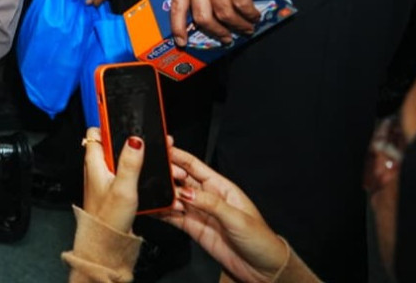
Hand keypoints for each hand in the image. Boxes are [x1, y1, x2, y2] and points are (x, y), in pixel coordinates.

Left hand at [82, 127, 144, 234]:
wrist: (106, 241)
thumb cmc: (109, 217)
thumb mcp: (123, 187)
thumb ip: (129, 162)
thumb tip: (135, 140)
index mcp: (95, 162)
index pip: (96, 132)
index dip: (108, 123)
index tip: (121, 115)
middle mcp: (97, 167)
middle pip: (111, 143)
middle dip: (129, 140)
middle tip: (147, 139)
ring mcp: (104, 177)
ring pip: (119, 157)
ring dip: (134, 155)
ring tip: (152, 154)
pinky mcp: (112, 188)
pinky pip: (123, 170)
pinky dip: (134, 168)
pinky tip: (146, 173)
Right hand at [157, 147, 288, 282]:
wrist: (261, 268)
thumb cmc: (260, 239)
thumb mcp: (237, 218)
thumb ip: (210, 204)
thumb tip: (186, 193)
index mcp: (220, 187)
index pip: (194, 166)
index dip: (178, 155)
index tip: (163, 147)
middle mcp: (207, 197)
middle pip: (181, 179)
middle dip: (168, 175)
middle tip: (159, 177)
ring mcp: (199, 212)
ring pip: (174, 198)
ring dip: (164, 196)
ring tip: (158, 196)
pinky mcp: (193, 228)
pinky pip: (172, 217)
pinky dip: (161, 212)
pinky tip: (154, 209)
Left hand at [171, 0, 258, 44]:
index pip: (177, 8)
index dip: (179, 28)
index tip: (182, 42)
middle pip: (203, 17)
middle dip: (216, 32)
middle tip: (226, 38)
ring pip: (224, 13)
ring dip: (237, 25)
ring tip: (246, 28)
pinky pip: (242, 2)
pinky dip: (249, 13)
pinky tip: (255, 15)